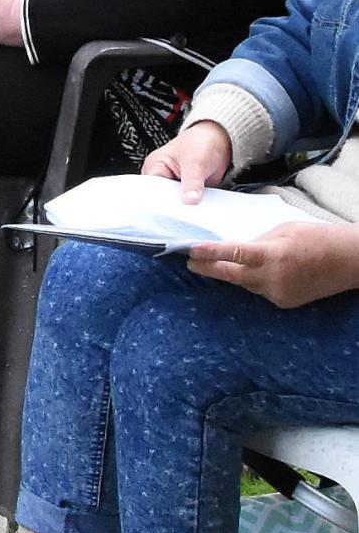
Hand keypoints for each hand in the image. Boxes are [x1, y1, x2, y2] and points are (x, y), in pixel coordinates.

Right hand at [145, 120, 234, 202]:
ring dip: (185, 203)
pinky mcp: (185, 190)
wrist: (219, 140)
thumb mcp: (196, 162)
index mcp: (154, 166)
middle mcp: (160, 176)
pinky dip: (193, 203)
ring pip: (175, 200)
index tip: (176, 206)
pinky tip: (199, 203)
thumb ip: (192, 182)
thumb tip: (190, 200)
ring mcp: (173, 183)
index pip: (152, 189)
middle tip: (188, 206)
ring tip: (195, 204)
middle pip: (162, 197)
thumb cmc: (201, 142)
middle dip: (175, 203)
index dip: (162, 199)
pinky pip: (186, 200)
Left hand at [188, 221, 358, 309]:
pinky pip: (259, 291)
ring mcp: (278, 293)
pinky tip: (261, 273)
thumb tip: (235, 250)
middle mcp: (273, 277)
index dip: (210, 253)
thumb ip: (257, 242)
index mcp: (272, 254)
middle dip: (208, 269)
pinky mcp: (284, 302)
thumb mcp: (282, 230)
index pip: (234, 254)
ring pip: (244, 284)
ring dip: (234, 274)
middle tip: (190, 262)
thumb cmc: (317, 238)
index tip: (190, 251)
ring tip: (223, 263)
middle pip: (231, 275)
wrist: (350, 261)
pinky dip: (255, 281)